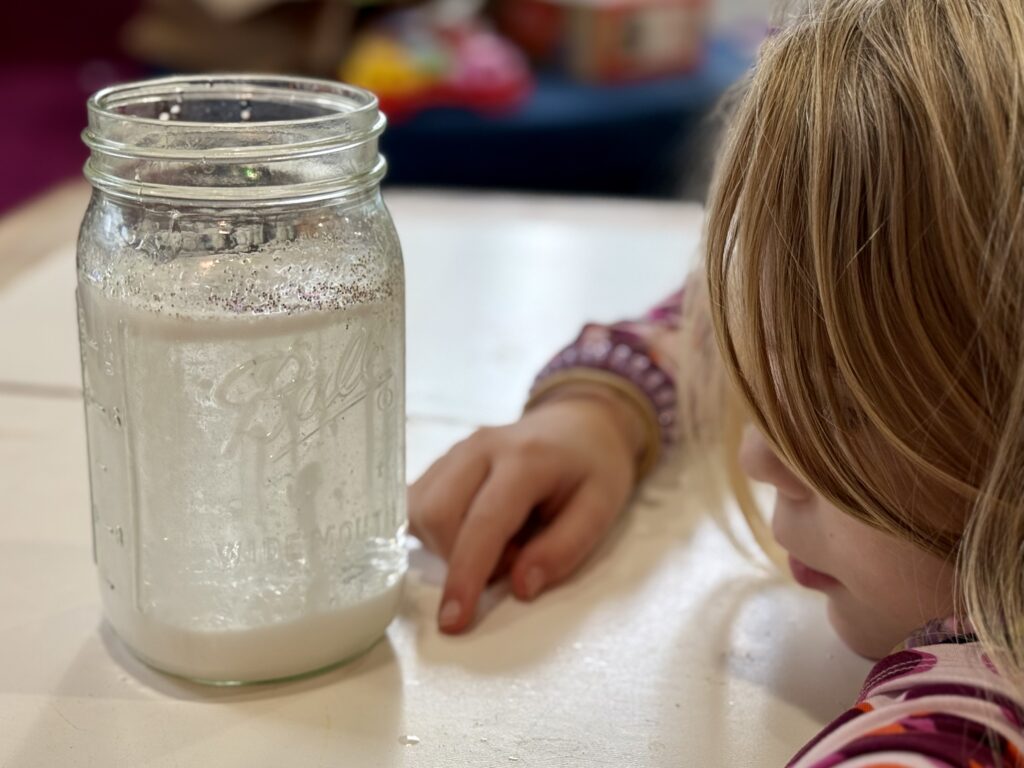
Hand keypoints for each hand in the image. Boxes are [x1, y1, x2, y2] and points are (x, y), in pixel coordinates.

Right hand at [409, 389, 644, 632]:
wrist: (578, 424)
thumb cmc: (593, 469)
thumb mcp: (601, 510)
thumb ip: (563, 549)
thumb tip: (520, 588)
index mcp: (525, 458)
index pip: (483, 522)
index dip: (466, 575)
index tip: (454, 621)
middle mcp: (480, 447)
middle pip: (437, 514)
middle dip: (460, 560)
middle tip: (509, 559)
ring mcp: (455, 450)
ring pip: (419, 510)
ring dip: (446, 546)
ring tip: (494, 543)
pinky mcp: (441, 461)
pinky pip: (415, 504)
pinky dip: (433, 533)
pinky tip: (467, 532)